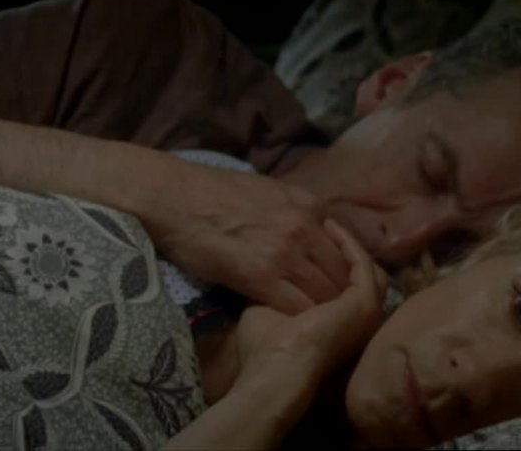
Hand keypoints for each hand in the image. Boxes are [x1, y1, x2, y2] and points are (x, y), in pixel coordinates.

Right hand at [143, 160, 350, 313]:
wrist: (174, 196)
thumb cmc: (215, 193)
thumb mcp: (271, 192)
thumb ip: (300, 212)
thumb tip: (316, 233)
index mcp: (312, 205)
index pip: (345, 249)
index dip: (344, 273)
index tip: (338, 290)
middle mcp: (306, 226)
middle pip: (343, 274)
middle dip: (342, 298)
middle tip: (334, 317)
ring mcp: (286, 251)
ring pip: (325, 294)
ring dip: (323, 313)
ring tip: (317, 328)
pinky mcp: (261, 275)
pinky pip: (296, 306)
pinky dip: (300, 320)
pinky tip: (294, 328)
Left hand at [232, 219, 387, 395]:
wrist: (275, 366)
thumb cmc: (266, 347)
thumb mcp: (267, 310)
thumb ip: (277, 290)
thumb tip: (268, 268)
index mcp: (339, 324)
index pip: (345, 286)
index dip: (331, 262)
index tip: (312, 237)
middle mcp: (358, 318)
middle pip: (362, 276)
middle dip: (343, 250)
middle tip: (324, 224)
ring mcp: (365, 311)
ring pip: (367, 268)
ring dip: (347, 244)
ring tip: (327, 223)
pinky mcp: (365, 301)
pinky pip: (362, 263)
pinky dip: (348, 243)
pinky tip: (330, 225)